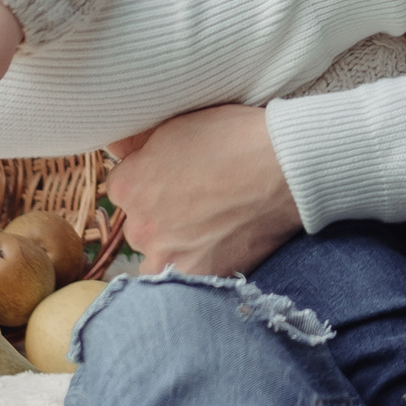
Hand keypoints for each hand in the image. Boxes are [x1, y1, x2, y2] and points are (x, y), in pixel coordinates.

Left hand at [105, 103, 300, 276]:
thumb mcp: (178, 125)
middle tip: (196, 202)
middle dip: (160, 216)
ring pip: (158, 256)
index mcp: (129, 186)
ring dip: (174, 246)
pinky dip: (196, 266)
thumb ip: (139, 143)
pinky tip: (217, 247)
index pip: (123, 189)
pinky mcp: (198, 276)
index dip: (150, 181)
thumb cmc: (235, 138)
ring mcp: (168, 256)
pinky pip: (183, 279)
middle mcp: (140, 226)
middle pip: (140, 224)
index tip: (174, 179)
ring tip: (208, 228)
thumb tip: (120, 150)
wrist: (284, 167)